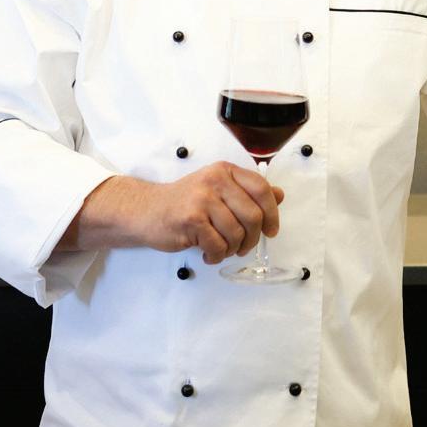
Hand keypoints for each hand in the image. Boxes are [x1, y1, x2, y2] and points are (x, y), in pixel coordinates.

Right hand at [149, 161, 284, 263]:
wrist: (147, 210)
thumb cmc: (185, 202)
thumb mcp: (218, 190)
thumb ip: (248, 192)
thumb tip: (279, 195)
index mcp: (225, 171)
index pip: (261, 189)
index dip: (272, 213)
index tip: (271, 230)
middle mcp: (215, 180)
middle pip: (253, 216)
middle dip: (252, 239)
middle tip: (243, 246)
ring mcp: (202, 199)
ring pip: (237, 234)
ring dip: (232, 249)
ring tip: (221, 248)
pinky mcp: (191, 219)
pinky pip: (218, 246)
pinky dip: (217, 255)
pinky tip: (208, 252)